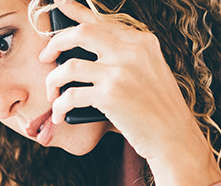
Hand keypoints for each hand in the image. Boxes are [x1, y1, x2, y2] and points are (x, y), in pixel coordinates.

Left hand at [39, 0, 220, 185]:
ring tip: (52, 93)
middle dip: (55, 42)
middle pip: (81, 33)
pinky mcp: (110, 95)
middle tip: (45, 57)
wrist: (174, 137)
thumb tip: (85, 52)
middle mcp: (132, 51)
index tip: (58, 3)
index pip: (101, 20)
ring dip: (53, 80)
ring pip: (69, 65)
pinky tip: (59, 114)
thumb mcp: (150, 71)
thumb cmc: (158, 110)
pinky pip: (70, 95)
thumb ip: (125, 56)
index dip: (75, 11)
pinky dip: (59, 105)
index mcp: (143, 42)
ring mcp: (121, 72)